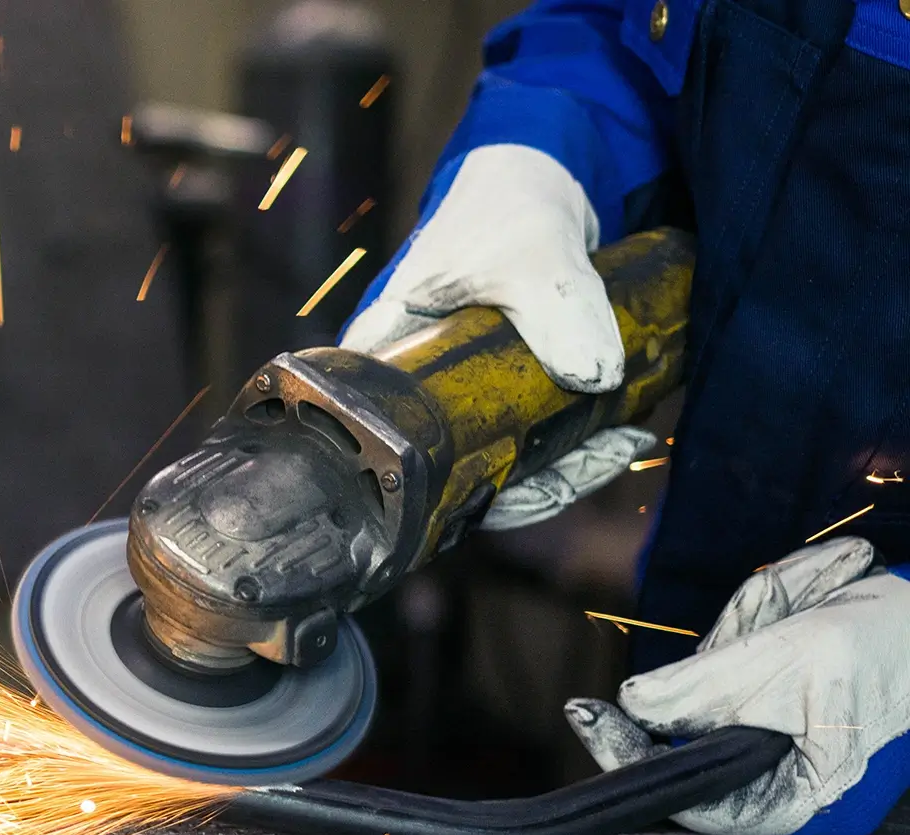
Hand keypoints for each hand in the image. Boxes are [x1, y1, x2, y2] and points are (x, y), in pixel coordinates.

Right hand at [343, 143, 641, 530]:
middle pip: (453, 469)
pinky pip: (535, 441)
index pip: (384, 442)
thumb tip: (596, 379)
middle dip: (526, 484)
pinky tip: (625, 433)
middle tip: (592, 461)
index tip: (503, 485)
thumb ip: (557, 306)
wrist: (541, 174)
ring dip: (562, 469)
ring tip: (620, 444)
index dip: (431, 485)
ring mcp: (462, 396)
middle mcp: (414, 391)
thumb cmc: (502, 206)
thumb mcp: (528, 252)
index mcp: (384, 358)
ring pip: (501, 462)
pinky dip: (578, 447)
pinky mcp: (505, 393)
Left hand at [565, 538, 909, 834]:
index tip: (587, 713)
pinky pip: (720, 668)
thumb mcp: (785, 661)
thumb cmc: (876, 645)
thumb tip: (634, 704)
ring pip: (700, 696)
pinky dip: (744, 631)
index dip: (631, 758)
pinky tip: (787, 607)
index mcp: (792, 794)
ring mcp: (766, 736)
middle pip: (686, 742)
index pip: (689, 797)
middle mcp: (777, 775)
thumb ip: (705, 688)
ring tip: (791, 611)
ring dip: (736, 642)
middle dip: (706, 677)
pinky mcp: (760, 698)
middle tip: (746, 633)